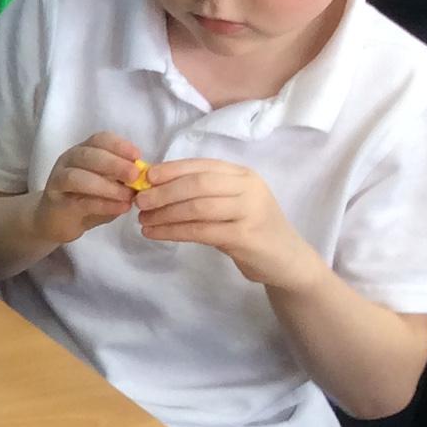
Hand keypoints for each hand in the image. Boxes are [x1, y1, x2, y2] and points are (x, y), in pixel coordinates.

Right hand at [34, 131, 146, 244]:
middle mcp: (68, 161)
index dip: (119, 145)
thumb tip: (146, 177)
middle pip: (88, 155)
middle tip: (135, 175)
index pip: (99, 139)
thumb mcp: (108, 185)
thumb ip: (123, 179)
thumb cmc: (87, 199)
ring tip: (129, 196)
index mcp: (83, 151)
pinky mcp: (56, 202)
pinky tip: (120, 208)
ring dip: (106, 186)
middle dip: (114, 163)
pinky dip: (102, 204)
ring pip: (78, 177)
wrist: (56, 220)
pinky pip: (79, 201)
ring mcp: (58, 180)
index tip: (138, 156)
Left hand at [135, 157, 318, 288]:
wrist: (286, 260)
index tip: (146, 177)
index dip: (171, 170)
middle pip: (198, 183)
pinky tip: (155, 233)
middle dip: (164, 191)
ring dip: (164, 213)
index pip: (202, 165)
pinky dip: (173, 231)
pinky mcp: (245, 236)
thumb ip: (203, 193)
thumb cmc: (250, 229)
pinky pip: (201, 230)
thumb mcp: (230, 204)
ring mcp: (250, 211)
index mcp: (243, 175)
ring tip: (142, 220)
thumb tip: (155, 186)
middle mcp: (249, 188)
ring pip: (198, 206)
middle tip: (139, 201)